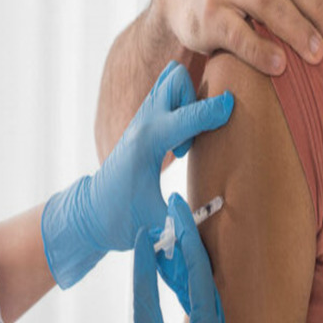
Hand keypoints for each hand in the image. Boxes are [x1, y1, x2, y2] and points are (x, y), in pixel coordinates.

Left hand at [41, 62, 232, 288]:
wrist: (89, 214)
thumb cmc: (121, 219)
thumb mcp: (155, 227)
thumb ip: (186, 227)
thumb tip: (218, 241)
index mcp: (147, 144)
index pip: (186, 116)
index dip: (212, 111)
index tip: (233, 107)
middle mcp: (143, 123)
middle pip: (176, 81)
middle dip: (196, 96)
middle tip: (202, 129)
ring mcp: (142, 119)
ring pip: (171, 82)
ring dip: (189, 98)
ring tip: (190, 135)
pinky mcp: (143, 123)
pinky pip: (168, 95)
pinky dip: (182, 105)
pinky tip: (182, 138)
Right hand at [131, 194, 230, 322]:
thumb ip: (145, 300)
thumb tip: (146, 253)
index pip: (201, 276)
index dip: (187, 237)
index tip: (176, 205)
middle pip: (209, 283)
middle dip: (192, 246)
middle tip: (176, 211)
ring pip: (207, 299)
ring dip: (190, 269)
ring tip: (172, 236)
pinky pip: (202, 317)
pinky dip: (188, 293)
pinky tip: (175, 278)